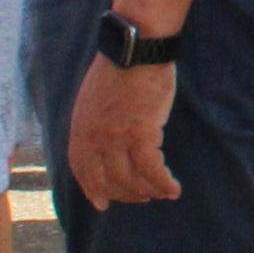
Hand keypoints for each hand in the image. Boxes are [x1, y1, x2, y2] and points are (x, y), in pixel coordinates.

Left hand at [67, 54, 181, 207]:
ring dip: (147, 191)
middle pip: (107, 180)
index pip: (82, 169)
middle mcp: (94, 138)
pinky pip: (152, 171)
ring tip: (161, 193)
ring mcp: (116, 138)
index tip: (102, 203)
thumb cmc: (122, 66)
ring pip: (130, 180)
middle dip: (125, 194)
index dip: (93, 189)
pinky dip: (163, 183)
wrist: (136, 49)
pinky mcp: (141, 135)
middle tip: (142, 197)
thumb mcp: (94, 96)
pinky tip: (173, 188)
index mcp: (80, 128)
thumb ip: (94, 120)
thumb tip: (105, 136)